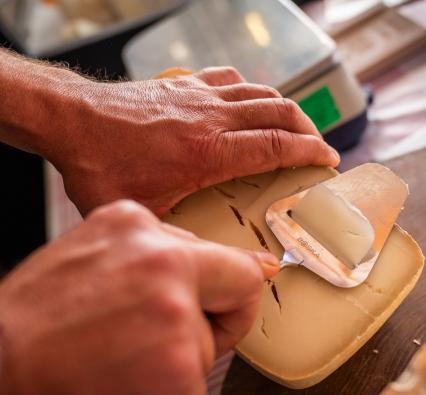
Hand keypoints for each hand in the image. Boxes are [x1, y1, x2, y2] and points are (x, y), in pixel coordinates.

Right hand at [0, 200, 277, 394]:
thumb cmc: (27, 333)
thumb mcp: (86, 261)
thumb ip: (149, 260)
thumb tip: (207, 261)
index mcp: (136, 228)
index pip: (220, 253)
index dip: (221, 286)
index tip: (230, 299)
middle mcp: (163, 264)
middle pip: (238, 288)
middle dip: (222, 318)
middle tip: (175, 342)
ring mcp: (176, 318)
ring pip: (205, 347)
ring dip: (172, 365)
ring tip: (116, 367)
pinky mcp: (180, 374)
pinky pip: (192, 389)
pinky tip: (119, 390)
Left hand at [47, 66, 339, 215]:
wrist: (72, 121)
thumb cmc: (101, 166)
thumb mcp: (144, 212)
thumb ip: (178, 234)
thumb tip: (200, 258)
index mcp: (209, 151)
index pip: (275, 145)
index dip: (309, 151)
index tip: (328, 159)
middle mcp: (212, 117)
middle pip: (279, 113)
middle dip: (309, 129)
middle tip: (320, 147)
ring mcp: (200, 96)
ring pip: (261, 92)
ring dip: (286, 109)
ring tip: (297, 127)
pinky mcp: (186, 85)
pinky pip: (232, 79)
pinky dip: (252, 90)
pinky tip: (252, 101)